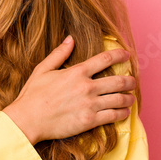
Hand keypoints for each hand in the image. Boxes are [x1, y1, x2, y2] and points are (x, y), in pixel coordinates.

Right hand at [4, 36, 135, 143]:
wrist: (27, 120)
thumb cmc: (32, 95)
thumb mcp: (42, 69)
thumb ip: (58, 53)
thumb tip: (70, 39)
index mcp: (77, 72)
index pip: (105, 59)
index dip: (120, 55)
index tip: (127, 55)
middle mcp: (87, 87)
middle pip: (118, 81)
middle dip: (130, 80)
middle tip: (133, 81)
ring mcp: (90, 104)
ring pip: (119, 99)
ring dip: (129, 98)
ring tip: (131, 98)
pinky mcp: (90, 121)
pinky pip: (113, 116)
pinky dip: (122, 114)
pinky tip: (124, 112)